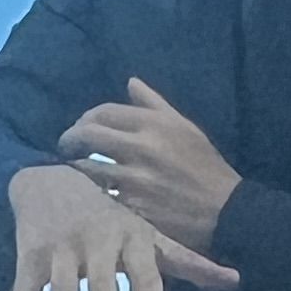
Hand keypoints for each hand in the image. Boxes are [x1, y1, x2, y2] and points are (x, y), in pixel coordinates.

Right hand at [6, 161, 237, 290]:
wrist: (51, 180)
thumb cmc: (111, 219)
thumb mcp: (148, 235)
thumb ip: (187, 262)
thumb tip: (235, 281)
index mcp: (130, 236)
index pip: (144, 269)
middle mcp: (95, 241)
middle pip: (100, 279)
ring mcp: (60, 248)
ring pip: (59, 285)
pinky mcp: (29, 257)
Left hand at [54, 79, 241, 254]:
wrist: (223, 208)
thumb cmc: (203, 164)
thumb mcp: (184, 127)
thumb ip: (154, 104)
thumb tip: (130, 82)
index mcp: (154, 124)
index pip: (103, 112)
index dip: (85, 118)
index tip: (80, 127)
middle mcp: (141, 147)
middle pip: (88, 135)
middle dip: (70, 140)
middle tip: (67, 146)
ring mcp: (134, 178)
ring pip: (89, 167)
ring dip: (80, 166)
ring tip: (78, 167)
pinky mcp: (132, 204)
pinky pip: (103, 192)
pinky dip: (97, 188)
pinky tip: (98, 188)